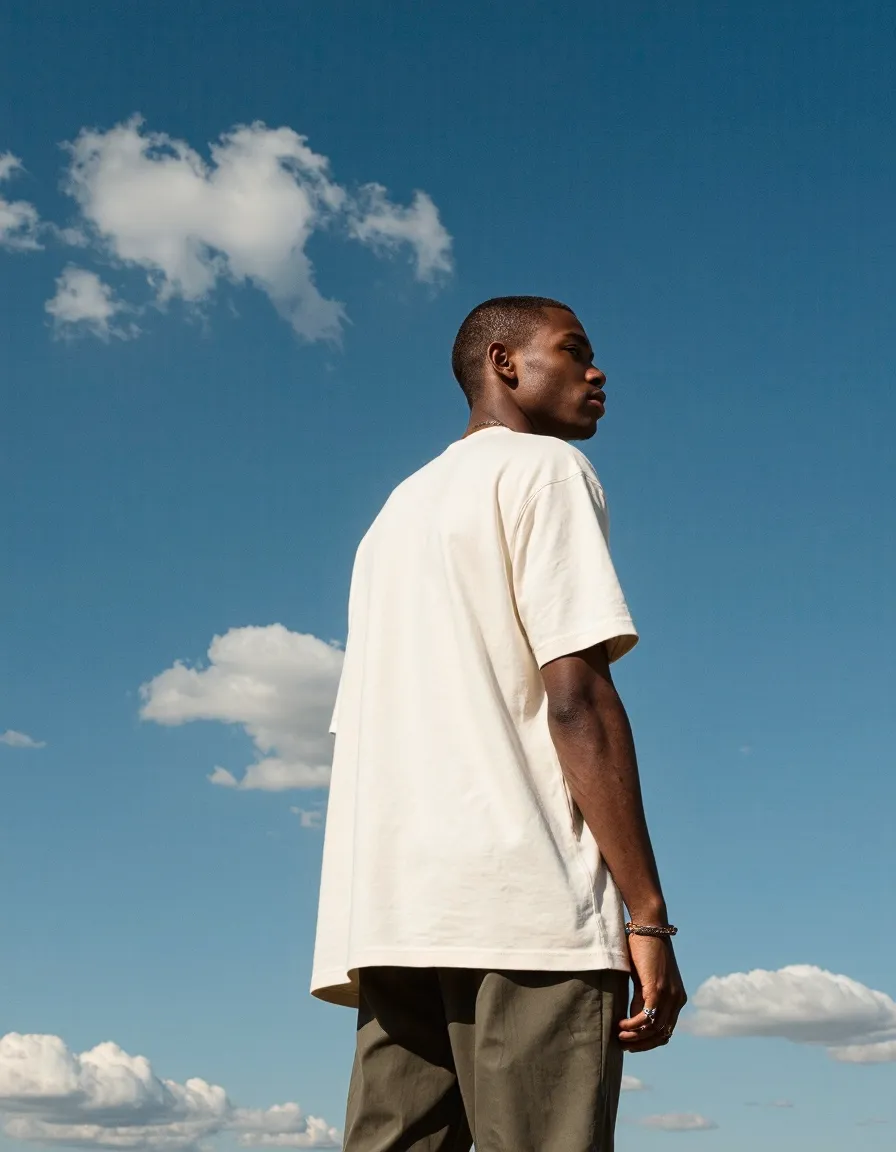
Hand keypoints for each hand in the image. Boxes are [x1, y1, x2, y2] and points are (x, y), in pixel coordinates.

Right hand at [619, 934, 686, 1051]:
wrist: (649, 926)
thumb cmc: (643, 948)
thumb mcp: (644, 979)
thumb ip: (642, 998)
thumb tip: (633, 1019)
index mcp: (677, 998)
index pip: (666, 1031)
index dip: (648, 1042)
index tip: (631, 1044)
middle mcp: (677, 999)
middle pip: (661, 1035)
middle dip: (641, 1044)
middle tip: (623, 1045)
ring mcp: (669, 994)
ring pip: (654, 1029)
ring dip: (635, 1037)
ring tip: (619, 1036)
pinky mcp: (658, 988)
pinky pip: (647, 1016)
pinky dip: (633, 1025)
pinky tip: (620, 1024)